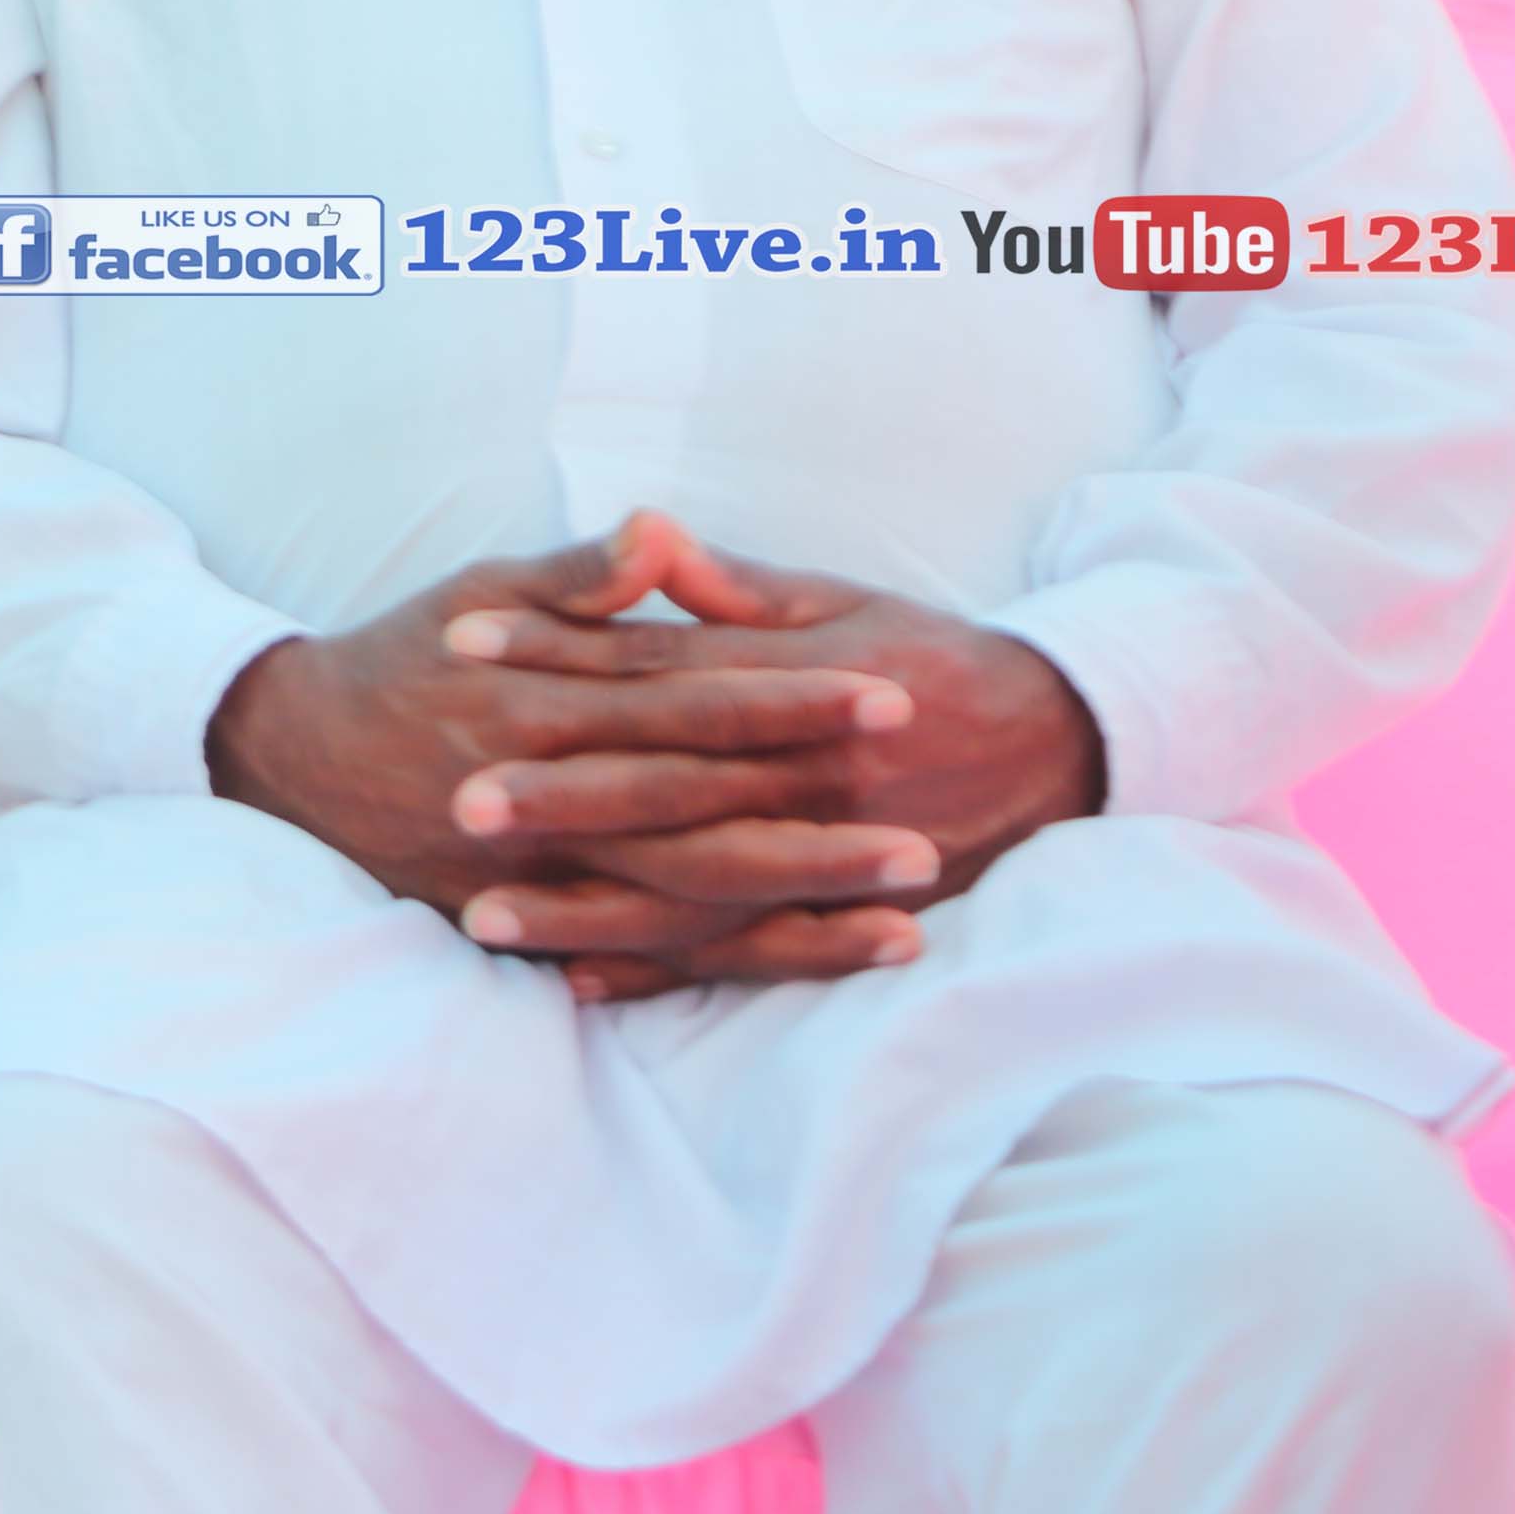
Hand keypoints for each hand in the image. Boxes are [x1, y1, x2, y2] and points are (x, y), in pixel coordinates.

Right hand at [207, 512, 939, 996]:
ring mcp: (541, 872)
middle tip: (930, 830)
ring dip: (800, 907)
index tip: (887, 695)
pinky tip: (822, 957)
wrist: (293, 757)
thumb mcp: (478, 592)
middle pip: (706, 814)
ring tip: (910, 914)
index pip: (693, 700)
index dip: (790, 700)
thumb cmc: (401, 659)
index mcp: (548, 700)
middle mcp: (551, 794)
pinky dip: (733, 961)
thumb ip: (577, 575)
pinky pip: (649, 955)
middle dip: (820, 825)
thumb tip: (657, 529)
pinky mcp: (533, 922)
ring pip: (689, 899)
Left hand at [440, 521, 1105, 1001]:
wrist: (1057, 743)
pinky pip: (739, 955)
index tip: (460, 641)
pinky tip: (574, 980)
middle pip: (663, 787)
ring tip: (481, 918)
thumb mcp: (838, 600)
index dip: (555, 650)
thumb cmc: (927, 657)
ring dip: (584, 909)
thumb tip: (645, 532)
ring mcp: (821, 856)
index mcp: (792, 682)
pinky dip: (658, 973)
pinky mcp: (837, 913)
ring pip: (687, 891)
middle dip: (560, 797)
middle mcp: (802, 775)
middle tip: (456, 802)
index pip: (654, 665)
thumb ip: (734, 586)